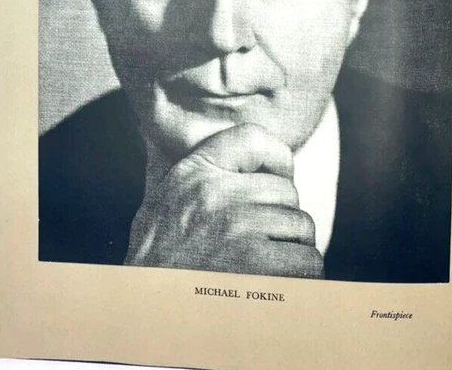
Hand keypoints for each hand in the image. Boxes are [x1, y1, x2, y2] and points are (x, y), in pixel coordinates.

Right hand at [124, 123, 323, 277]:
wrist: (144, 312)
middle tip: (260, 244)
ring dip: (292, 250)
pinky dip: (301, 278)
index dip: (276, 159)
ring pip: (301, 225)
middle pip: (286, 191)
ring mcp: (236, 225)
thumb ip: (204, 177)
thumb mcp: (168, 202)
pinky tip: (277, 286)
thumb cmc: (158, 262)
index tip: (275, 181)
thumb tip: (257, 167)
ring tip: (265, 267)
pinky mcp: (255, 261)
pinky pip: (307, 260)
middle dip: (281, 219)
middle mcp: (214, 192)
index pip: (253, 138)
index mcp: (194, 172)